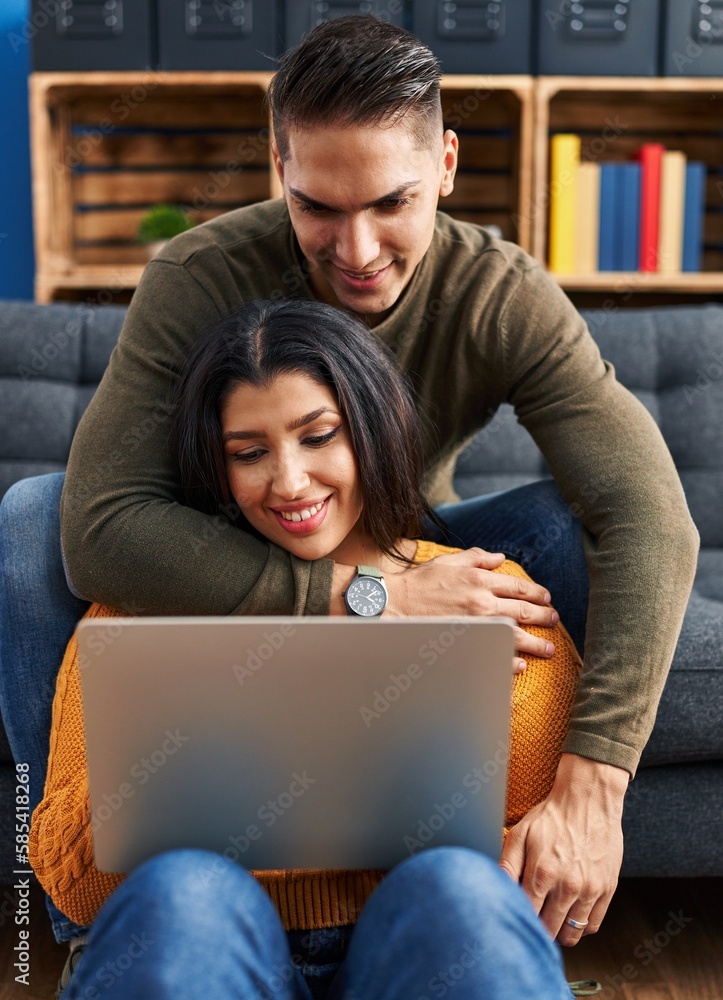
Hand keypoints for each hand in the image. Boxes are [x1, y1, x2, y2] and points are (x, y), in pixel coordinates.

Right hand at [332, 548, 558, 670]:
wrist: (393, 606)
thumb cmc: (419, 583)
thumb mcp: (449, 562)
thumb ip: (477, 557)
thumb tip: (499, 558)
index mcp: (480, 580)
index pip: (519, 586)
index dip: (537, 593)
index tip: (546, 598)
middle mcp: (483, 602)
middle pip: (525, 610)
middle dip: (545, 616)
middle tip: (554, 620)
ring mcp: (477, 626)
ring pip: (517, 635)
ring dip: (538, 643)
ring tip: (549, 649)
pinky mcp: (467, 643)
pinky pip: (496, 655)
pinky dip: (512, 661)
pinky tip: (521, 664)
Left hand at [498, 753, 627, 945]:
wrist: (588, 799)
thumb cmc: (552, 816)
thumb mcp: (520, 833)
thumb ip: (507, 865)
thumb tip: (496, 889)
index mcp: (541, 873)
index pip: (527, 916)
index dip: (520, 918)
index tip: (517, 915)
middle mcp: (567, 886)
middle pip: (548, 930)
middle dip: (538, 928)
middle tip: (534, 917)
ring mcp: (590, 890)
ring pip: (572, 934)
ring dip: (559, 931)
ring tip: (553, 917)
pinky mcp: (607, 889)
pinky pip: (593, 925)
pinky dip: (581, 926)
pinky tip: (571, 912)